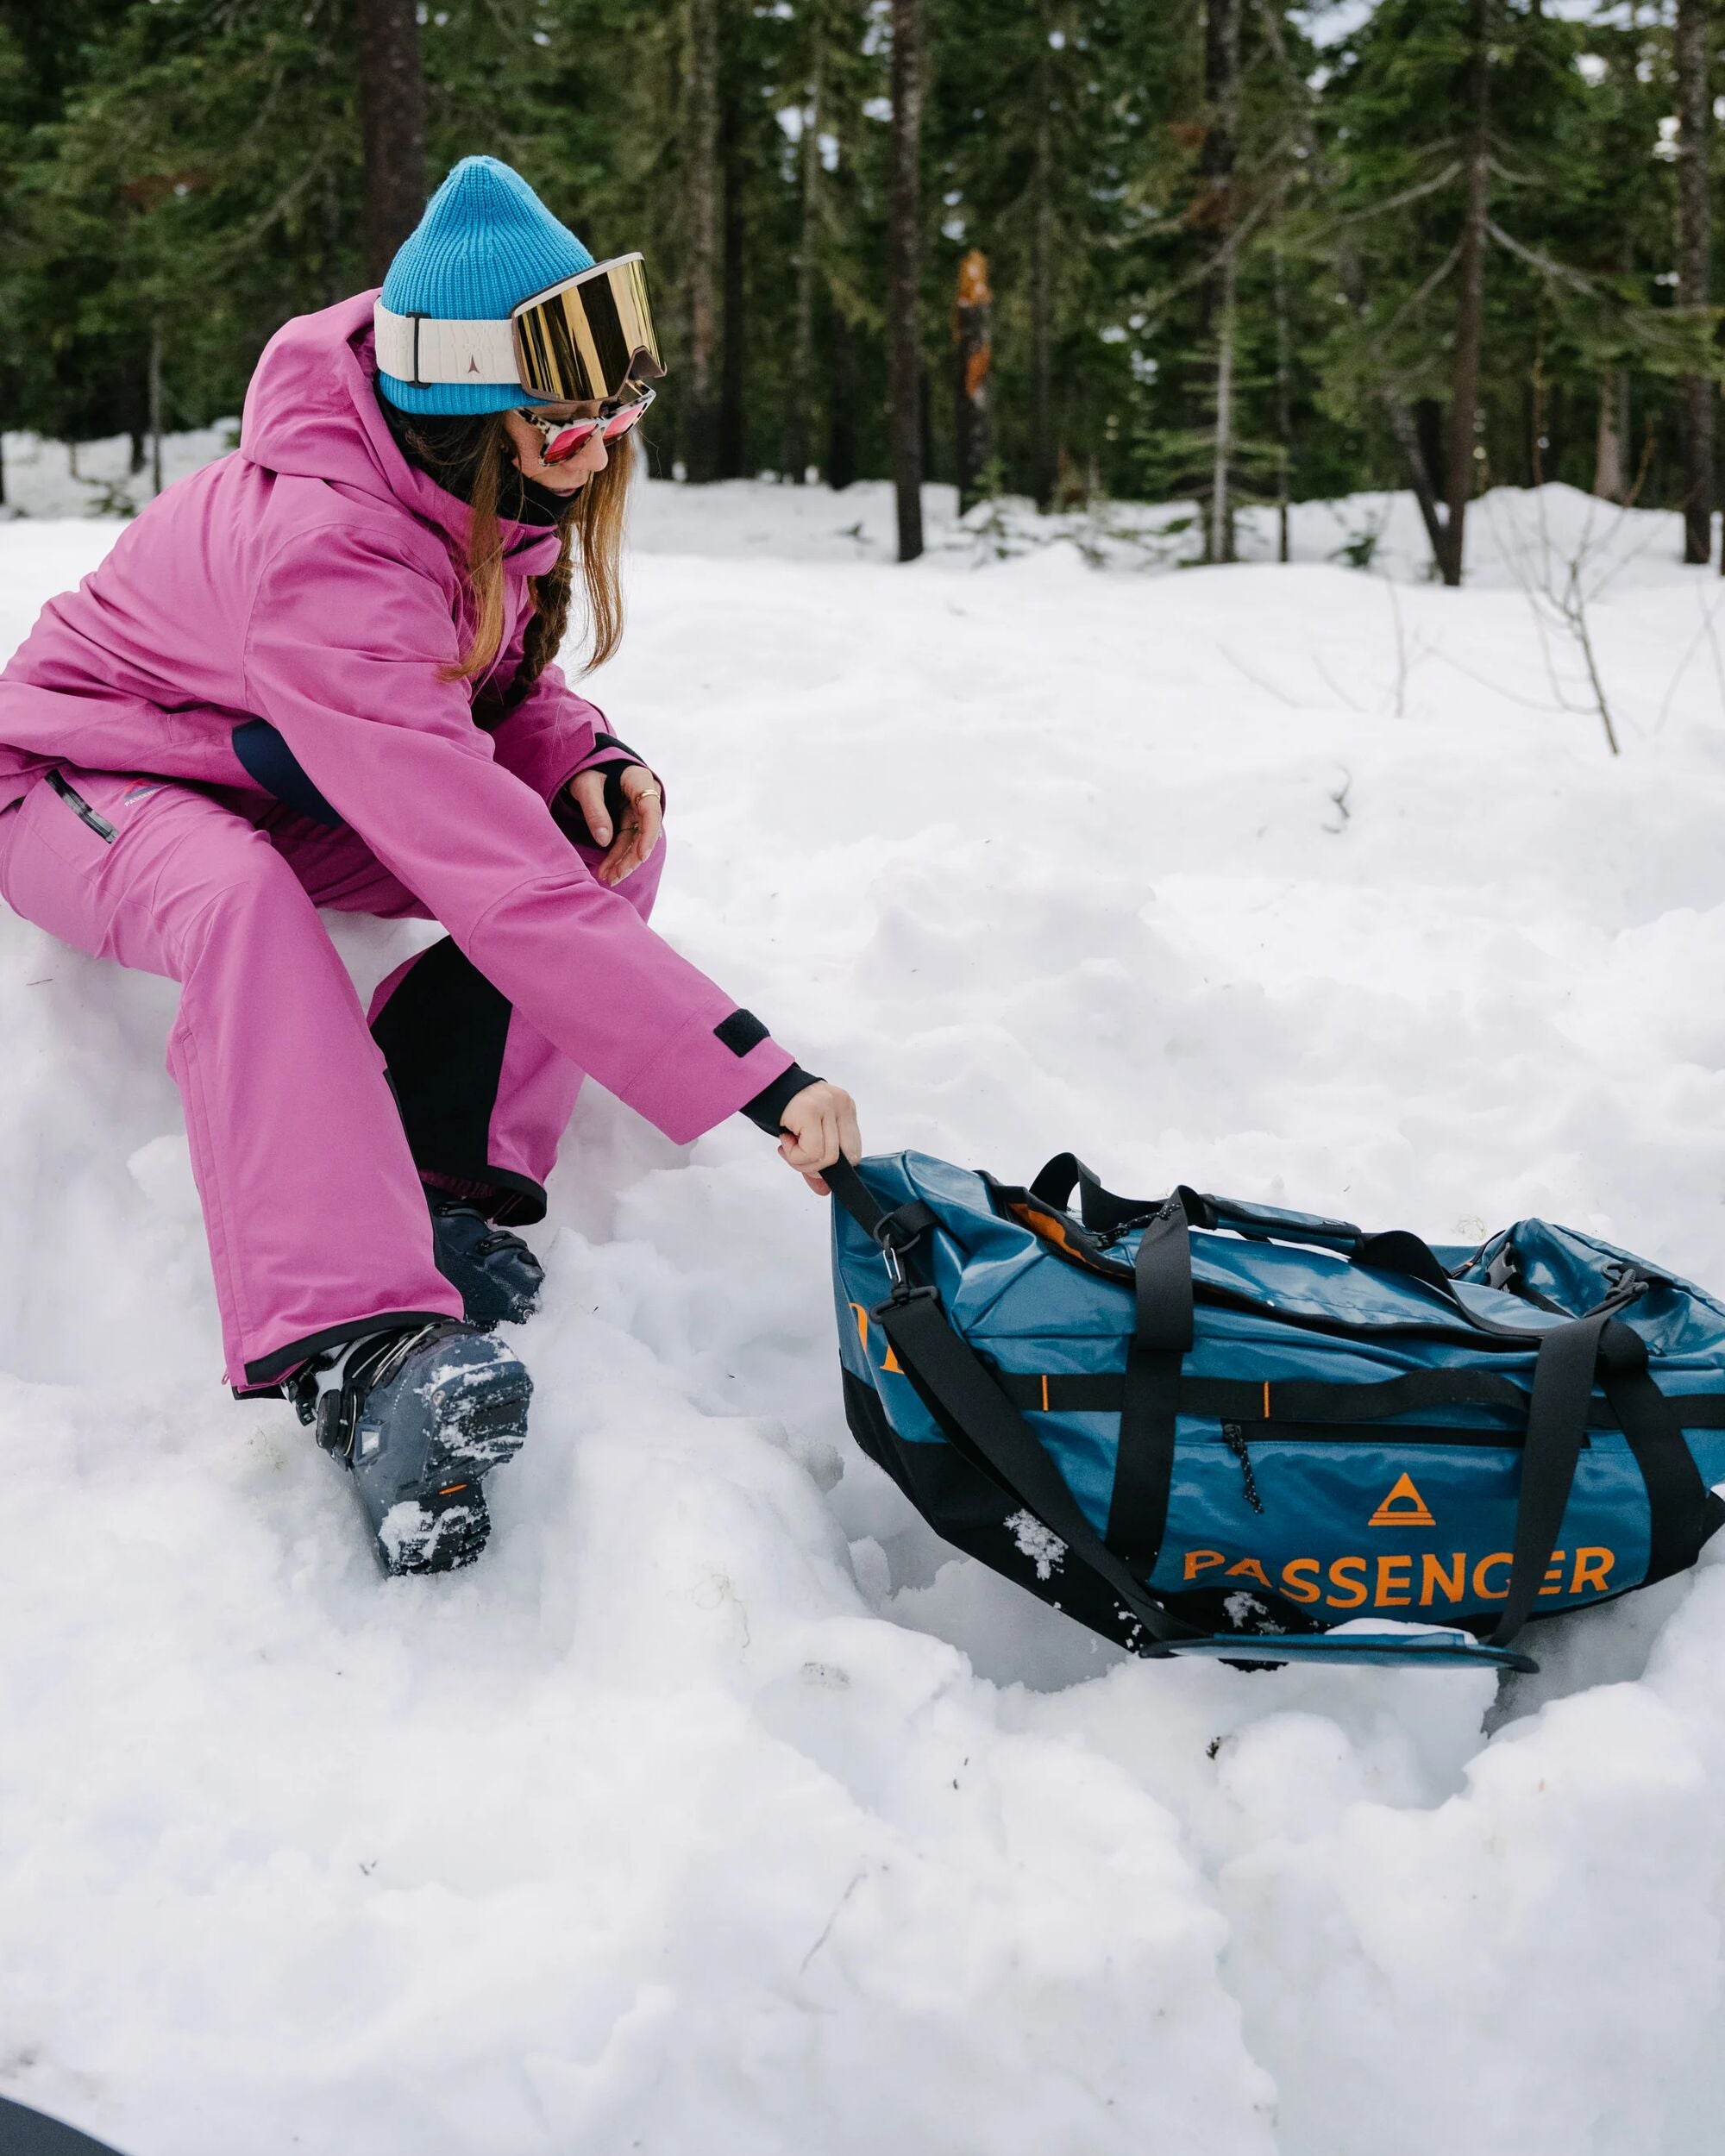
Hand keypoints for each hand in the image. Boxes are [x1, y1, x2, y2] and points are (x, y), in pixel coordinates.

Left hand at [566, 763, 662, 885]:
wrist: (584, 764)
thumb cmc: (587, 767)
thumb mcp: (586, 785)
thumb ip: (595, 810)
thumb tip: (603, 841)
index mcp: (640, 780)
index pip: (651, 811)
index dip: (648, 835)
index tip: (641, 855)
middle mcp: (644, 797)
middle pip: (645, 832)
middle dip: (632, 857)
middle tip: (616, 875)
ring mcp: (637, 810)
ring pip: (635, 841)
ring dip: (623, 861)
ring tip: (608, 878)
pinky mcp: (628, 820)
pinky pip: (625, 841)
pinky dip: (617, 856)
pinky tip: (607, 871)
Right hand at [775, 1081, 861, 1194]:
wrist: (759, 1084)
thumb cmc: (784, 1110)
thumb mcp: (807, 1134)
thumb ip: (817, 1160)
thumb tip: (824, 1190)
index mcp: (845, 1109)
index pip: (854, 1151)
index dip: (834, 1167)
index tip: (811, 1164)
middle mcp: (841, 1105)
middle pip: (846, 1158)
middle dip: (818, 1167)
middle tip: (796, 1156)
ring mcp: (828, 1106)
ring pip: (828, 1158)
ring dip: (802, 1162)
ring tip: (788, 1146)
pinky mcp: (812, 1110)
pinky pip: (812, 1152)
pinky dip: (795, 1156)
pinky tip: (785, 1140)